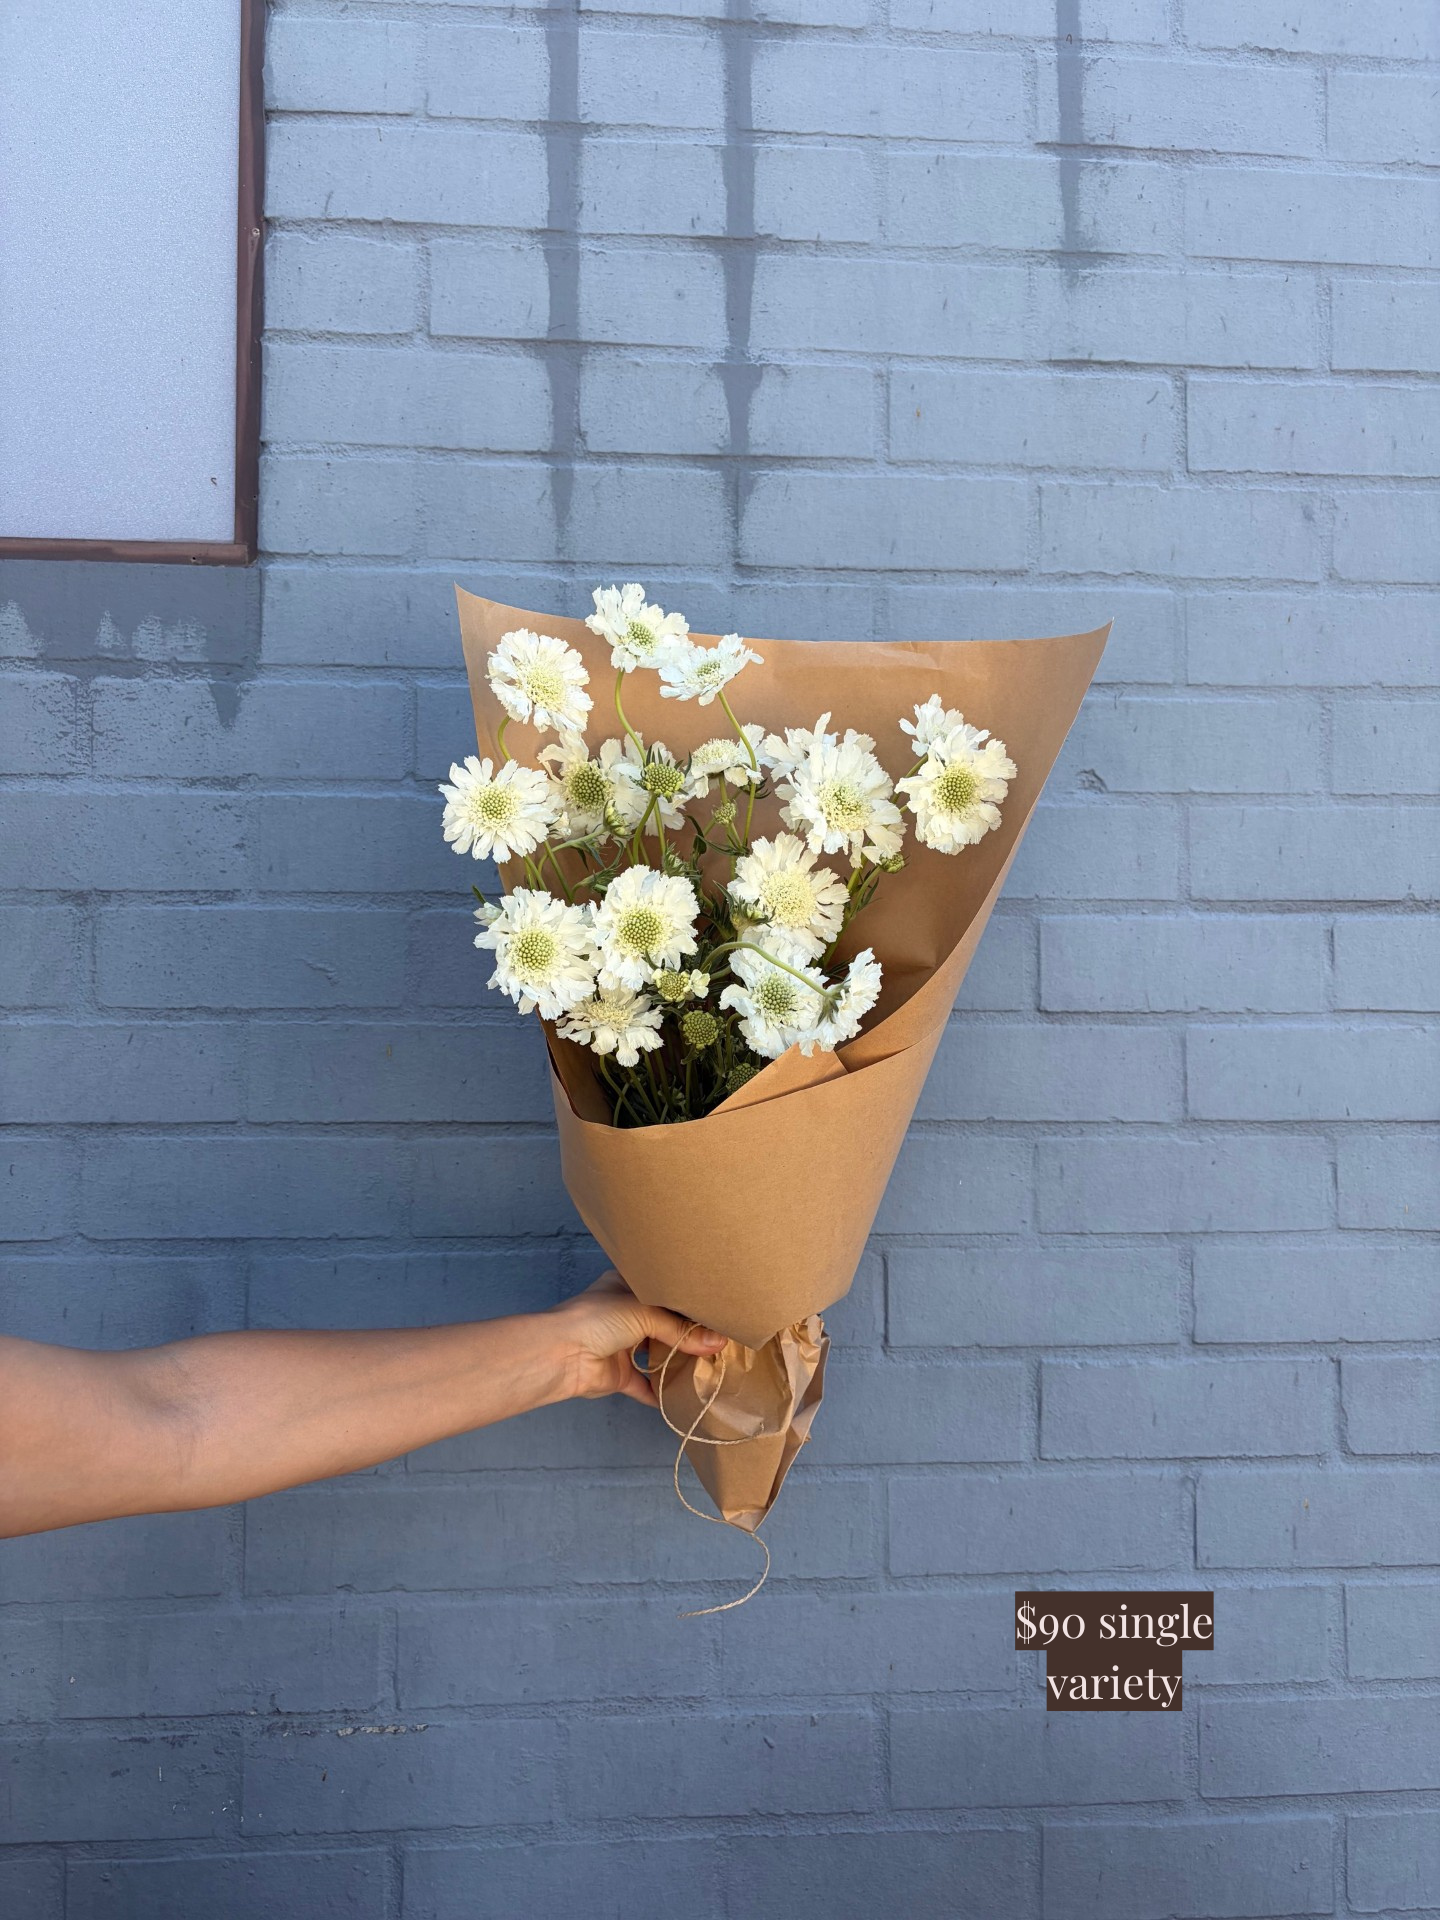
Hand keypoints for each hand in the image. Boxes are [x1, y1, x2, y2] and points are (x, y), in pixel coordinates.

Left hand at [548, 1271, 724, 1407]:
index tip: (715, 1310)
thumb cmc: (600, 1318)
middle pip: (662, 1325)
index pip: (663, 1292)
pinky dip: (660, 1392)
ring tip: (710, 1364)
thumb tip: (718, 1343)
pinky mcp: (619, 1375)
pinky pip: (644, 1386)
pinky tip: (685, 1395)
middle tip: (720, 1340)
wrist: (564, 1354)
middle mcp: (624, 1314)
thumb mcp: (645, 1313)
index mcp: (627, 1287)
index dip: (686, 1301)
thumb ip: (681, 1330)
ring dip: (677, 1362)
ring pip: (655, 1354)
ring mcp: (622, 1346)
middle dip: (686, 1334)